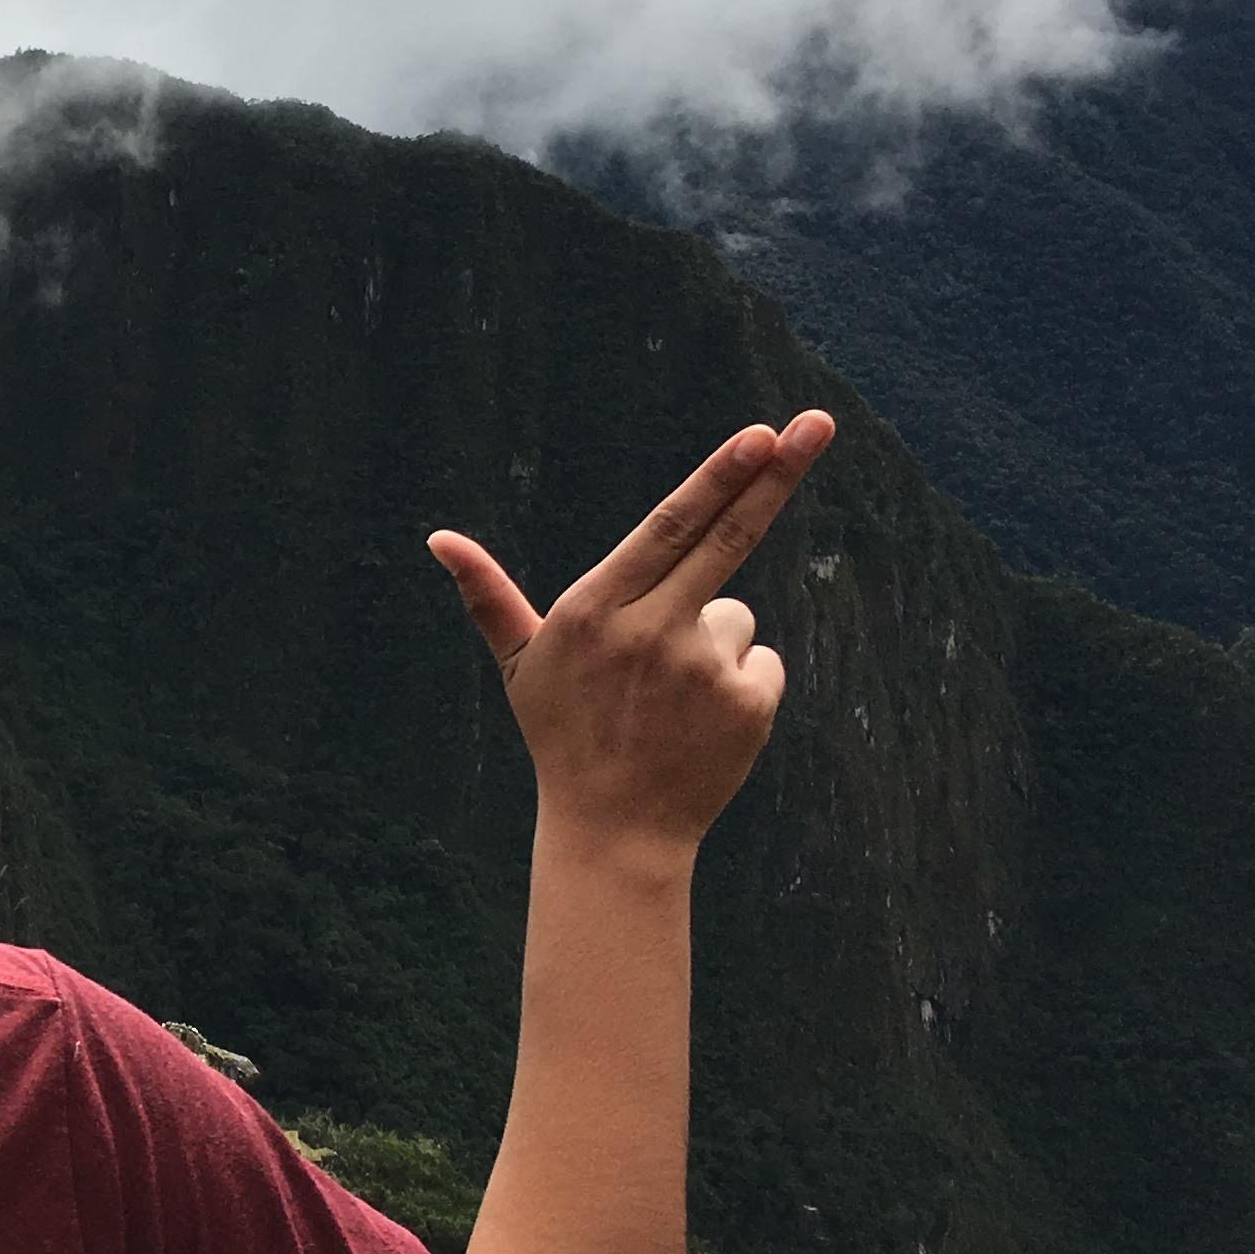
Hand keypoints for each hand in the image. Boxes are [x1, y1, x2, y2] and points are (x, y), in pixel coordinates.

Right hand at [426, 410, 834, 865]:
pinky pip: (761, 664)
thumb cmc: (563, 735)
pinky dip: (739, 686)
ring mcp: (703, 670)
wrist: (612, 832)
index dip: (717, 475)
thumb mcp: (522, 664)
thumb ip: (489, 595)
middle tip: (816, 421)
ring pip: (735, 617)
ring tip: (668, 698)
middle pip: (728, 537)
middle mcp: (651, 632)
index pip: (669, 526)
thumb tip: (438, 540)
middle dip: (777, 474)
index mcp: (595, 610)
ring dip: (712, 643)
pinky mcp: (748, 706)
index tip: (760, 435)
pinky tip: (699, 721)